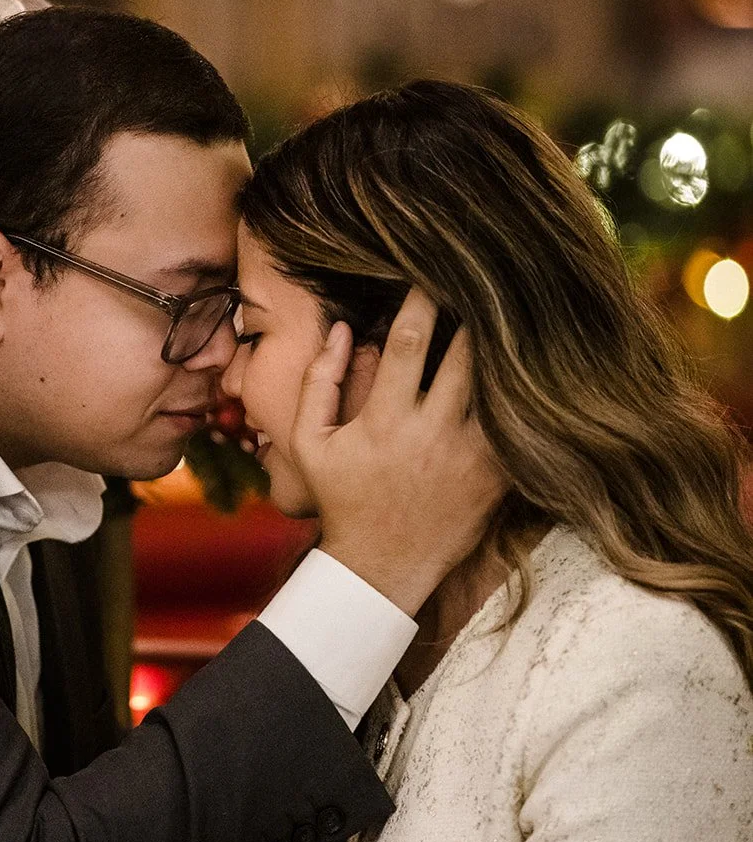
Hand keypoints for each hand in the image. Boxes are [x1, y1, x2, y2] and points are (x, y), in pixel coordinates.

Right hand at [291, 289, 505, 616]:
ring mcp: (469, 457)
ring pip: (500, 386)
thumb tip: (344, 328)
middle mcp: (431, 432)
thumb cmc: (342, 498)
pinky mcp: (496, 478)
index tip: (431, 271)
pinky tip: (531, 369)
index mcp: (385, 418)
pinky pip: (519, 427)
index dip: (423, 299)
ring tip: (516, 313)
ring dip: (505, 349)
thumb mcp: (309, 443)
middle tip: (486, 281)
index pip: (410, 341)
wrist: (380, 569)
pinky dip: (525, 397)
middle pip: (468, 353)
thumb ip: (319, 382)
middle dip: (476, 313)